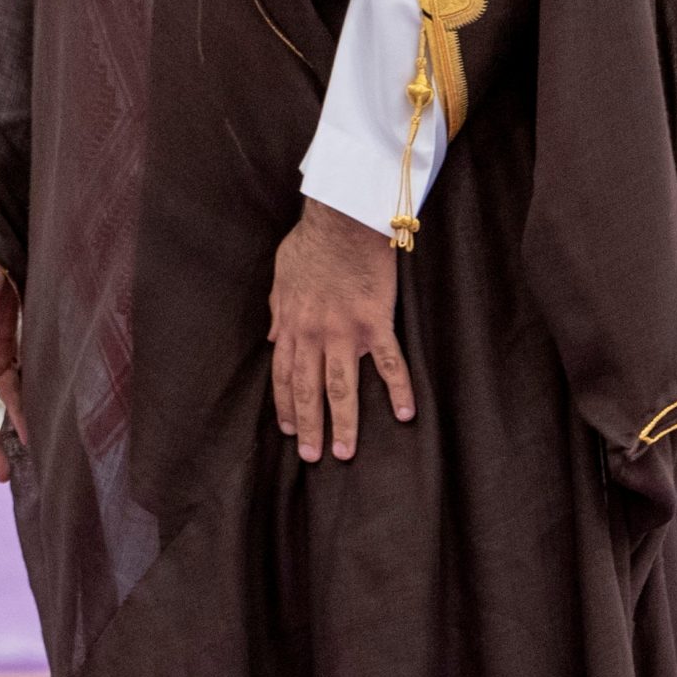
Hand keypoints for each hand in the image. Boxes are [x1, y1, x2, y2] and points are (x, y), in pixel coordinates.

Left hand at [268, 198, 412, 461]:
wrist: (340, 219)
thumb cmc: (310, 243)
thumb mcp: (280, 277)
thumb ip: (276, 310)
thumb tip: (271, 337)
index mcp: (290, 323)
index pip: (283, 374)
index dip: (285, 405)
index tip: (289, 431)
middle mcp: (313, 333)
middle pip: (308, 390)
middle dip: (309, 426)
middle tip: (313, 457)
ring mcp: (344, 330)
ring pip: (341, 387)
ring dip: (343, 423)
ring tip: (346, 453)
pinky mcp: (375, 322)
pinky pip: (389, 364)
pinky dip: (398, 390)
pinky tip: (405, 415)